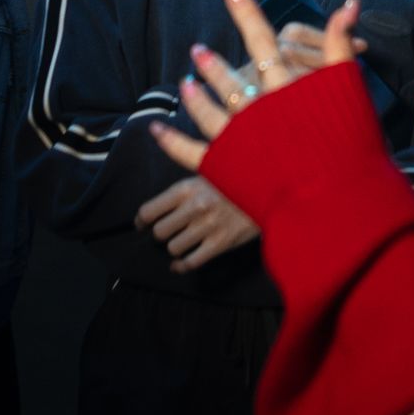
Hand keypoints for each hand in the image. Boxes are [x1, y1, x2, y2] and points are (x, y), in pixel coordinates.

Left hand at [135, 176, 260, 271]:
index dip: (142, 220)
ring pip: (173, 248)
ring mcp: (207, 227)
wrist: (272, 189)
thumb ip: (183, 170)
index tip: (142, 223)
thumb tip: (159, 149)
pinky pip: (191, 262)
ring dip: (175, 247)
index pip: (149, 210)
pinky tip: (180, 263)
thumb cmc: (238, 177)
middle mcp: (194, 208)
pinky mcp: (221, 244)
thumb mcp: (209, 166)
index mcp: (187, 187)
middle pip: (159, 232)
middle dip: (161, 233)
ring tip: (181, 241)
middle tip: (168, 231)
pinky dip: (182, 266)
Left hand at [149, 0, 361, 174]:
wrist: (335, 200)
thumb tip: (350, 1)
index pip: (261, 38)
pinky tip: (155, 128)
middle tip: (198, 51)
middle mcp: (255, 107)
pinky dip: (170, 140)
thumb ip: (341, 43)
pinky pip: (189, 151)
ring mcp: (235, 137)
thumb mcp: (349, 88)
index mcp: (284, 86)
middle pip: (230, 76)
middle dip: (213, 63)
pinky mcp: (222, 167)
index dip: (244, 10)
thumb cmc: (349, 145)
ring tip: (185, 84)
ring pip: (207, 109)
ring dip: (195, 95)